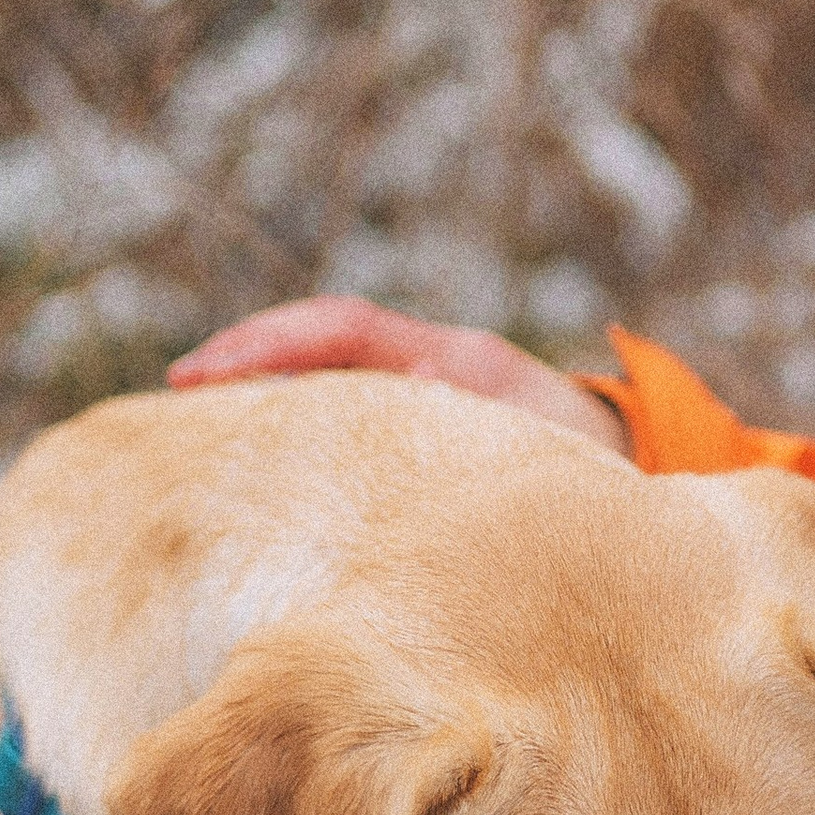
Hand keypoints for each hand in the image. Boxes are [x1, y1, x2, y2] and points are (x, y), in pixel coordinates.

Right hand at [166, 294, 630, 454]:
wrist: (640, 470)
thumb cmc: (595, 465)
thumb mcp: (548, 446)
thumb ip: (496, 429)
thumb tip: (417, 400)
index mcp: (454, 359)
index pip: (342, 326)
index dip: (269, 342)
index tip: (200, 372)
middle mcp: (426, 367)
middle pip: (316, 345)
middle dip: (243, 363)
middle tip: (174, 396)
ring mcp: (417, 399)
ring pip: (324, 383)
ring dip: (263, 402)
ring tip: (191, 443)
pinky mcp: (414, 439)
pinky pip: (341, 425)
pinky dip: (294, 440)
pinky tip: (253, 488)